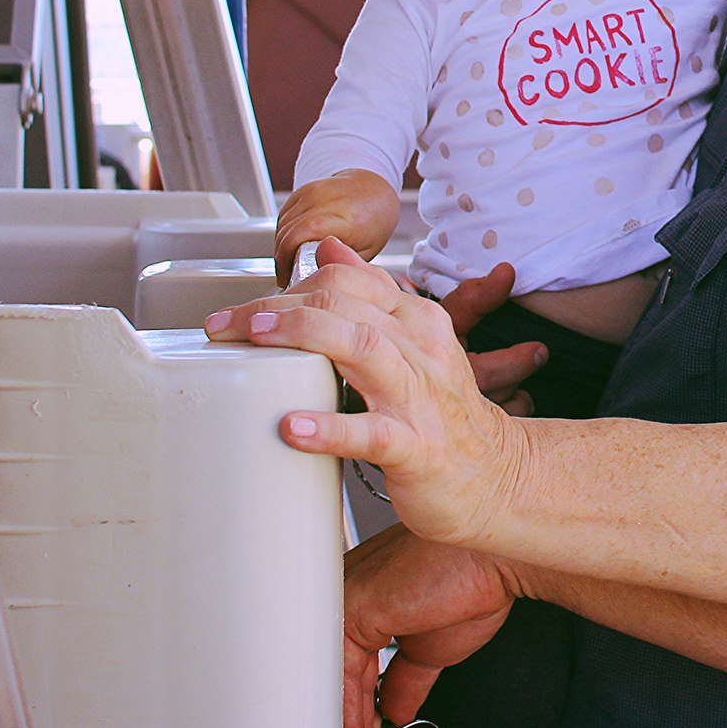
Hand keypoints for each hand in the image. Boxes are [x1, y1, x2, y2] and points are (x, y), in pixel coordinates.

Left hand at [206, 238, 528, 545]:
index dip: (291, 285)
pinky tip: (292, 427)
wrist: (497, 478)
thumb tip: (329, 249)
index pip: (349, 279)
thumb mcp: (414, 343)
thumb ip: (373, 295)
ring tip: (257, 341)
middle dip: (279, 306)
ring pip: (362, 347)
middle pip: (345, 303)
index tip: (245, 311)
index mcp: (418, 321)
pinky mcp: (415, 448)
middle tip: (229, 324)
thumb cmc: (444, 415)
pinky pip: (370, 433)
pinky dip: (329, 428)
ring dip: (303, 337)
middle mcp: (420, 350)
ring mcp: (418, 398)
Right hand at [273, 170, 399, 283]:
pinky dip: (283, 230)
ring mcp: (314, 192)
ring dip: (281, 244)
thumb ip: (340, 262)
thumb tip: (317, 280)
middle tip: (285, 273)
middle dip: (282, 256)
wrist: (376, 190)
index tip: (286, 275)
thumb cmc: (375, 220)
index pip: (302, 233)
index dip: (287, 257)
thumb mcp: (366, 250)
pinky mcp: (305, 189)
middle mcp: (327, 201)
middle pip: (288, 231)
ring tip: (289, 260)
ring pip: (283, 223)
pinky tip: (291, 242)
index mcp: (345, 218)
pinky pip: (284, 214)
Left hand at [341, 524, 516, 727]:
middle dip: (347, 723)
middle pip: (340, 675)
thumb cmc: (475, 579)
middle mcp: (354, 599)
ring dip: (345, 726)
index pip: (353, 665)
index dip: (355, 707)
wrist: (496, 556)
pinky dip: (347, 716)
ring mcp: (349, 602)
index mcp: (373, 600)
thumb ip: (406, 680)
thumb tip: (397, 709)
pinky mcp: (352, 609)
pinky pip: (341, 675)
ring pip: (337, 679)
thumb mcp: (434, 648)